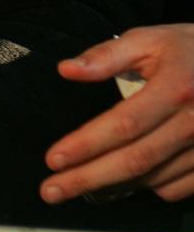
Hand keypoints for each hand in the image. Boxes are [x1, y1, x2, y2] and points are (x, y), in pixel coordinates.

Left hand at [43, 24, 193, 203]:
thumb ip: (107, 55)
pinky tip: (125, 178)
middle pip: (135, 160)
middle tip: (52, 191)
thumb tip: (66, 70)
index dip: (86, 145)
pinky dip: (147, 187)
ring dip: (113, 185)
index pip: (124, 124)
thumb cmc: (188, 51)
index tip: (53, 159)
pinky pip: (176, 188)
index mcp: (176, 89)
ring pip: (154, 178)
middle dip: (88, 178)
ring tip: (78, 184)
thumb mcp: (149, 40)